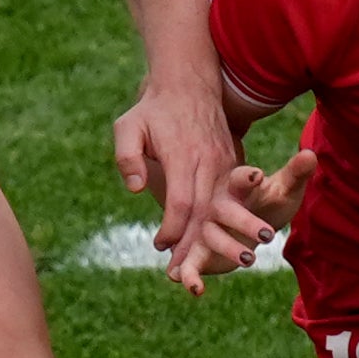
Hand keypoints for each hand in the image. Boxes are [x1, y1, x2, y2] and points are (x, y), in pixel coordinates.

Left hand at [113, 82, 239, 263]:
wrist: (190, 84)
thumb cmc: (153, 110)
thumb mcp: (129, 126)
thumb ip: (127, 157)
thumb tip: (135, 188)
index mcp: (184, 154)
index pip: (182, 201)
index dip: (173, 228)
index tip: (161, 246)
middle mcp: (209, 161)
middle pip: (204, 211)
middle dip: (193, 244)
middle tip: (181, 273)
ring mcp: (224, 163)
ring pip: (219, 209)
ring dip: (211, 238)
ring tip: (201, 267)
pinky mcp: (231, 165)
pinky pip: (227, 199)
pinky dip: (219, 222)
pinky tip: (210, 241)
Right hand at [170, 148, 315, 293]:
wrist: (246, 225)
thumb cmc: (267, 203)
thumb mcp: (283, 190)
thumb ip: (296, 174)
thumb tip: (311, 155)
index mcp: (234, 187)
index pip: (238, 178)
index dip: (246, 177)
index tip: (258, 175)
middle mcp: (215, 207)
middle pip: (225, 211)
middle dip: (244, 222)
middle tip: (269, 235)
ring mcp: (204, 230)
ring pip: (211, 237)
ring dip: (228, 248)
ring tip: (251, 259)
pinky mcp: (198, 253)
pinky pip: (189, 265)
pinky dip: (189, 276)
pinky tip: (196, 289)